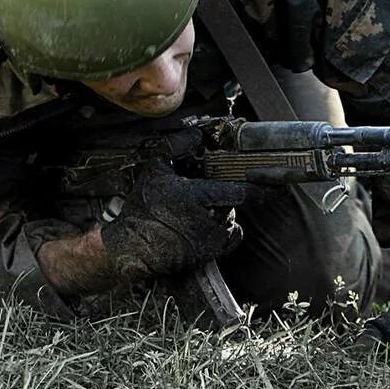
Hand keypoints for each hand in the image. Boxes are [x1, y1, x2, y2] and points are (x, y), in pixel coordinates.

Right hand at [100, 160, 248, 281]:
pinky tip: (210, 223)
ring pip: (232, 218)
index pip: (239, 191)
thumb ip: (176, 148)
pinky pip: (231, 238)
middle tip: (212, 191)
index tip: (258, 177)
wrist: (132, 248)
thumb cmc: (142, 210)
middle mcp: (209, 219)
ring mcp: (211, 239)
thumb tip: (195, 134)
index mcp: (197, 196)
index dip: (252, 184)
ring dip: (223, 211)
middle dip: (227, 195)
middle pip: (234, 203)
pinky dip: (227, 230)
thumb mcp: (155, 170)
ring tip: (200, 209)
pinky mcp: (209, 254)